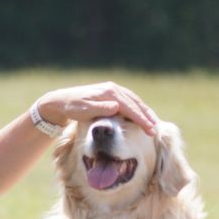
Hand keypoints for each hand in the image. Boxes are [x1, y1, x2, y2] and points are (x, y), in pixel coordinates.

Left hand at [35, 82, 157, 134]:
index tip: (150, 129)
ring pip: (134, 101)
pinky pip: (129, 100)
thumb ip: (100, 109)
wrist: (62, 100)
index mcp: (109, 93)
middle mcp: (113, 89)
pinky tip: (142, 115)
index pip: (130, 107)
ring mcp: (113, 89)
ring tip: (153, 122)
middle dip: (147, 116)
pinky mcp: (111, 92)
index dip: (141, 119)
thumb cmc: (72, 108)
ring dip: (144, 111)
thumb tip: (117, 107)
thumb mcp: (84, 110)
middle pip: (135, 103)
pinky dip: (137, 108)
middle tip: (156, 129)